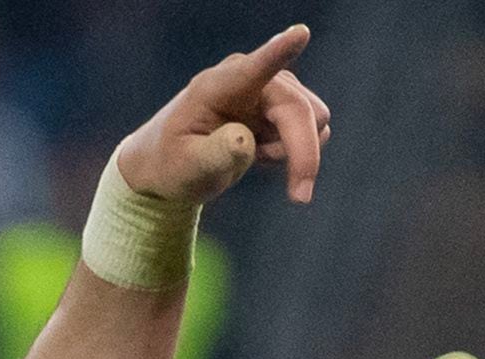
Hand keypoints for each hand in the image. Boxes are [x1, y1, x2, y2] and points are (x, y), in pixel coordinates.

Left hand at [115, 24, 330, 208]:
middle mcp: (251, 78)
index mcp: (217, 87)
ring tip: (254, 156)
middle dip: (304, 153)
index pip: (253, 68)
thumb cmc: (173, 163)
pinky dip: (293, 149)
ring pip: (314, 118)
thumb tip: (244, 140)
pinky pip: (310, 129)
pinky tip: (262, 150)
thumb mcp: (187, 169)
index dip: (278, 51)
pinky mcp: (283, 102)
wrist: (171, 162)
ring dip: (295, 150)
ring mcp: (271, 87)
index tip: (299, 34)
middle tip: (300, 197)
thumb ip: (214, 155)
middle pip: (300, 109)